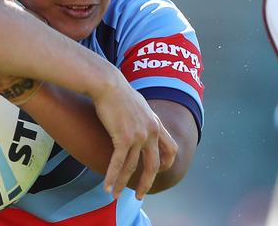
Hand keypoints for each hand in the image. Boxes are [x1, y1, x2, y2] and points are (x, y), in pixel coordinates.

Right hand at [91, 70, 176, 199]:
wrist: (108, 83)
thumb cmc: (117, 90)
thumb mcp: (138, 103)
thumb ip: (142, 116)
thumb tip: (137, 120)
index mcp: (156, 123)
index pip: (171, 148)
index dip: (167, 162)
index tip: (159, 171)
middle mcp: (151, 131)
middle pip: (154, 164)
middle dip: (146, 182)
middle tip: (140, 194)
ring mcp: (138, 136)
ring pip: (133, 167)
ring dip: (123, 182)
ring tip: (115, 194)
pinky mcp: (123, 138)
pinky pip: (118, 163)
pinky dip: (112, 176)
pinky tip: (106, 186)